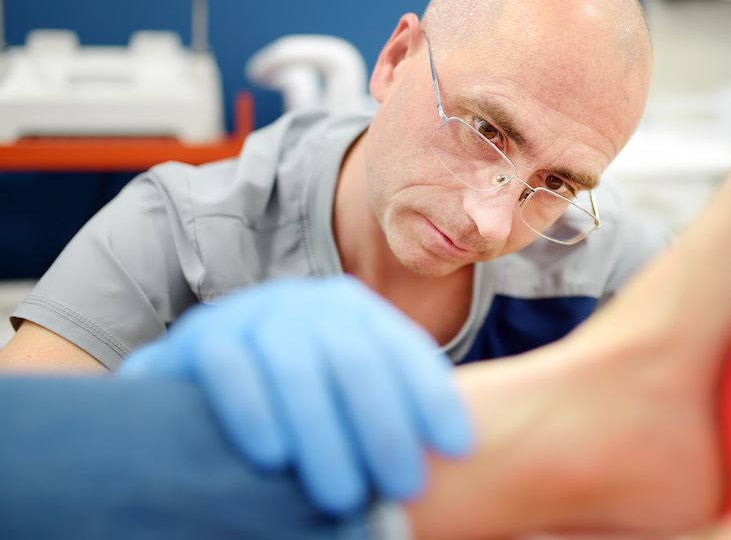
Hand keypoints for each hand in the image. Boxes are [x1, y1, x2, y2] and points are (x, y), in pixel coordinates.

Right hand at [119, 275, 473, 513]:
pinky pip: (231, 369)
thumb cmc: (296, 392)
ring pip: (296, 368)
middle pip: (356, 362)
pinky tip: (273, 456)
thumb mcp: (347, 386)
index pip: (403, 349)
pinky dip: (254, 412)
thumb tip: (457, 454)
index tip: (459, 448)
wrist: (203, 366)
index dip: (433, 397)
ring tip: (343, 494)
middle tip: (404, 488)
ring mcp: (256, 312)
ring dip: (324, 434)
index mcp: (357, 310)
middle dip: (385, 427)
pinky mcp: (204, 334)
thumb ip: (389, 403)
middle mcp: (311, 304)